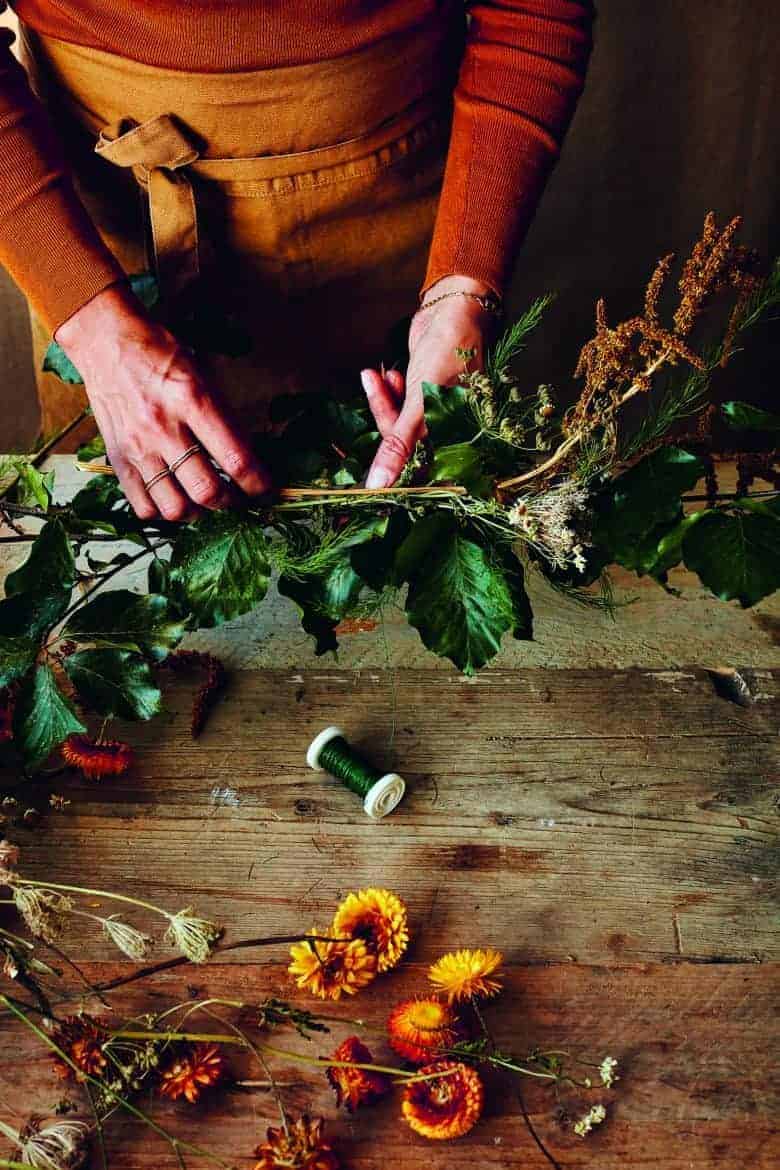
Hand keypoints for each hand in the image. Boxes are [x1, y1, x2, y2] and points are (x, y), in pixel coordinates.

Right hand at [55, 284, 270, 520]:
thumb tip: (247, 455)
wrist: (105, 341)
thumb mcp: (201, 372)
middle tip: (238, 496)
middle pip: (207, 491)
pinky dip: (164, 512)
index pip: (235, 458)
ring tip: (205, 501)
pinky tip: (175, 498)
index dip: (258, 483)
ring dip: (198, 512)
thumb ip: (223, 415)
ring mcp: (137, 448)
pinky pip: (143, 506)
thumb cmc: (159, 352)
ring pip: (175, 508)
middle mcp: (163, 429)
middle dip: (232, 502)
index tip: (265, 489)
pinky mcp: (117, 459)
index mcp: (192, 400)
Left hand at [362, 276, 497, 487]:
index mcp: (458, 437)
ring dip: (383, 399)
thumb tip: (377, 486)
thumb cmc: (449, 352)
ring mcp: (438, 411)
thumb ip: (398, 445)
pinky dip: (388, 390)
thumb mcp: (420, 402)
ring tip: (377, 375)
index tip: (367, 461)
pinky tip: (385, 372)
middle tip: (374, 384)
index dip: (393, 465)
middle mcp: (450, 429)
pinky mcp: (424, 394)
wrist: (456, 307)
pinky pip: (400, 404)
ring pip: (399, 421)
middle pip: (406, 443)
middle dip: (385, 414)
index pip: (420, 467)